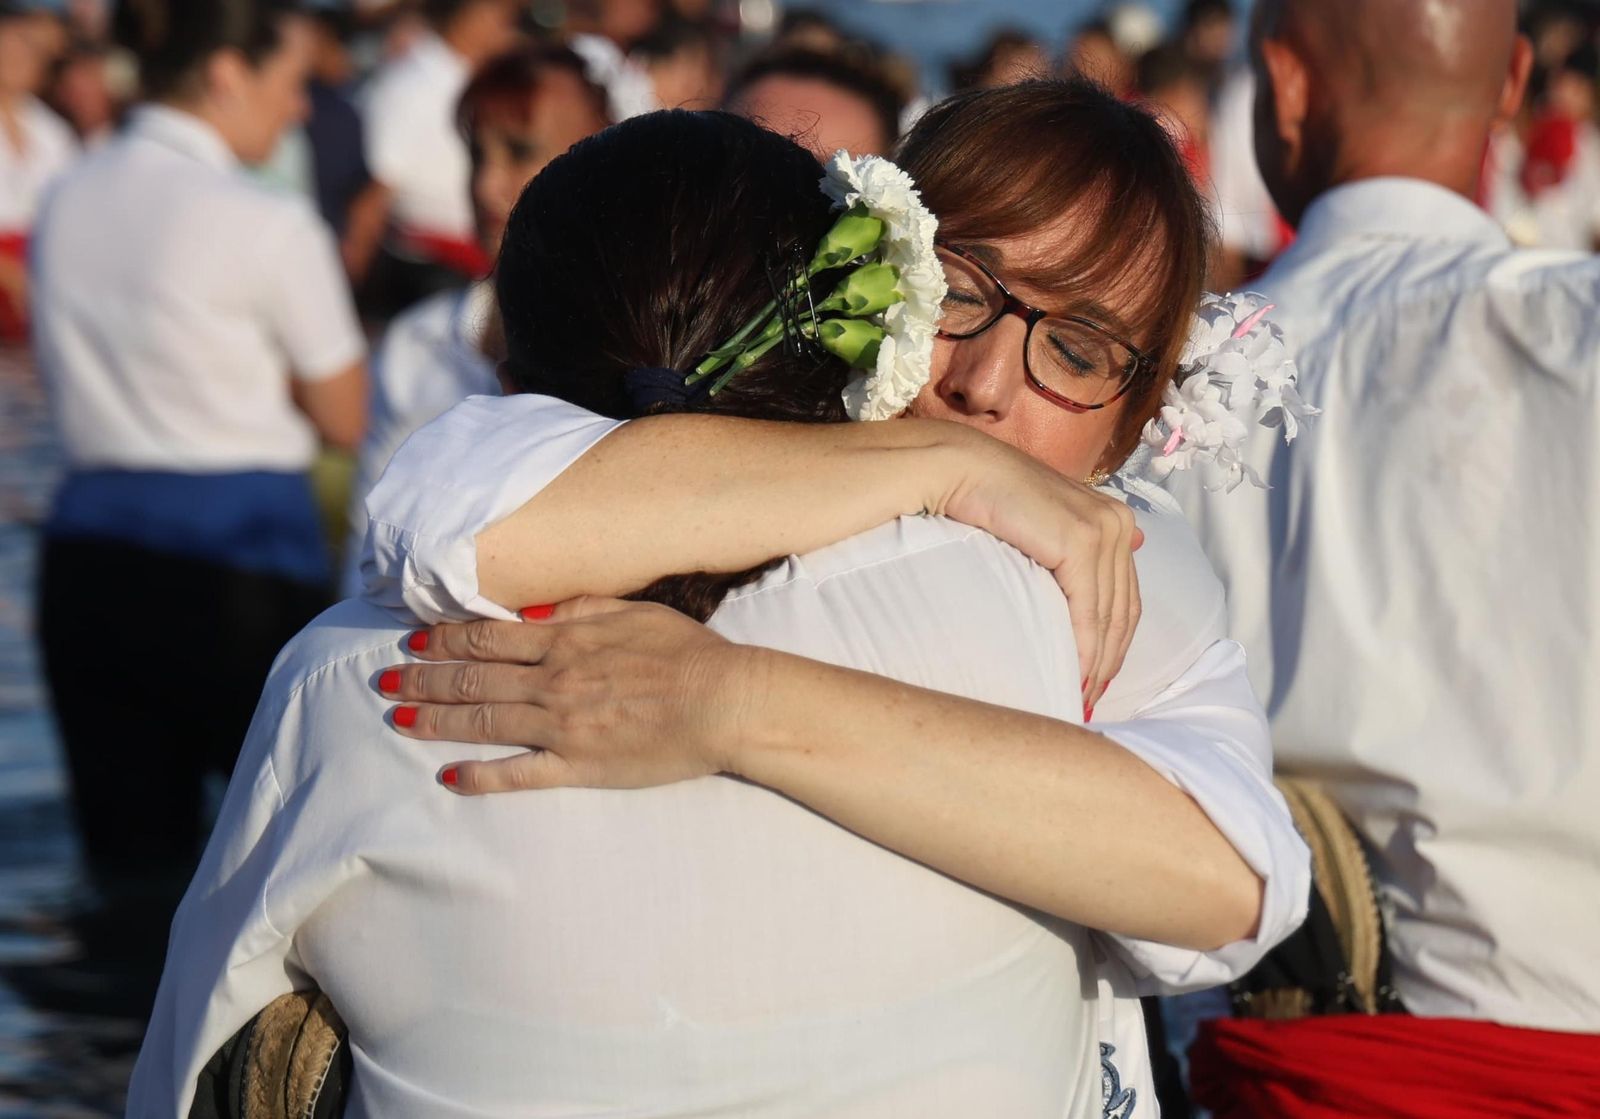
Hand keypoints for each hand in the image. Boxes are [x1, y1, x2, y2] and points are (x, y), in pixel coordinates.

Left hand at [378, 598, 747, 794]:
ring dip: (434, 718)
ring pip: (483, 720)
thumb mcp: (633, 612)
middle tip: (381, 678)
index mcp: (565, 641)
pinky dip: (479, 775)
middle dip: (421, 677)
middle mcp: (553, 681)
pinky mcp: (577, 766)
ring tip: (396, 717)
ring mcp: (561, 726)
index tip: (413, 639)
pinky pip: (518, 773)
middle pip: (472, 678)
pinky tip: (448, 777)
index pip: (488, 638)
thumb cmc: (687, 653)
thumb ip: (578, 609)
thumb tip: (529, 615)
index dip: (445, 638)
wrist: (722, 702)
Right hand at [940, 434, 1142, 713]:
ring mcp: (1103, 530)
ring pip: (1109, 617)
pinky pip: (1088, 611)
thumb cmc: (989, 501)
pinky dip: (1083, 649)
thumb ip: (1080, 544)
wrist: (959, 470)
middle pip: (1123, 610)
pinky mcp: (1081, 541)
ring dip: (1096, 664)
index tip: (1096, 681)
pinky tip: (1073, 676)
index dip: (1115, 644)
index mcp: (1113, 519)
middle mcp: (1118, 523)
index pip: (1125, 595)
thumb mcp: (1042, 523)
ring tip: (1079, 699)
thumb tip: (1138, 548)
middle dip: (1109, 662)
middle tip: (1089, 702)